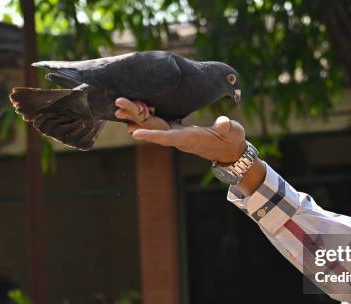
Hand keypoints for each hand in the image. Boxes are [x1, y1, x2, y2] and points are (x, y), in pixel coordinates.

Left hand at [115, 97, 246, 163]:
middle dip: (136, 120)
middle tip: (118, 107)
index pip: (168, 137)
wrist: (230, 151)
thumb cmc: (232, 140)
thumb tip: (224, 124)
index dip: (151, 135)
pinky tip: (134, 110)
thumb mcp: (233, 132)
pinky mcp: (178, 131)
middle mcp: (180, 138)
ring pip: (153, 127)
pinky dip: (145, 118)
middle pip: (154, 130)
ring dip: (136, 117)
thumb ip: (227, 127)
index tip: (135, 133)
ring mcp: (178, 135)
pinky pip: (158, 124)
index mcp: (191, 138)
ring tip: (119, 106)